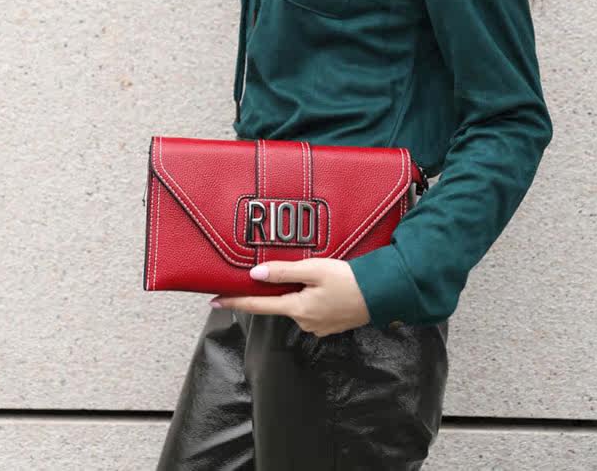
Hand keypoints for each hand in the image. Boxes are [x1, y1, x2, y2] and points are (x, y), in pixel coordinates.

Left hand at [209, 258, 370, 336]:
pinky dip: (312, 297)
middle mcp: (305, 322)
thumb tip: (255, 274)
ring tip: (315, 275)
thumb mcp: (314, 269)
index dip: (235, 301)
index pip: (258, 305)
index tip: (215, 300)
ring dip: (298, 292)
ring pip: (297, 305)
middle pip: (280, 303)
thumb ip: (283, 272)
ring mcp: (318, 326)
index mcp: (297, 309)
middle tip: (283, 271)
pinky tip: (324, 286)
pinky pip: (312, 309)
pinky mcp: (330, 324)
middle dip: (277, 289)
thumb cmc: (349, 280)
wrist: (382, 294)